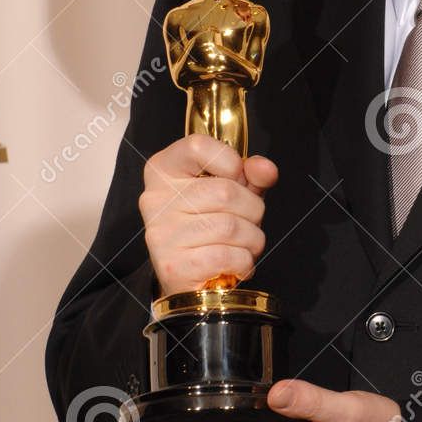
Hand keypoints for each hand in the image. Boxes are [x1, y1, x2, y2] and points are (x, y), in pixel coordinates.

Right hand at [140, 134, 278, 296]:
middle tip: (248, 220)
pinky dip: (243, 261)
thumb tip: (265, 169)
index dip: (230, 161)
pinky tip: (235, 262)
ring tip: (244, 244)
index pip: (198, 146)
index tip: (237, 177)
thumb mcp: (232, 190)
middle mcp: (156, 198)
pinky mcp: (174, 266)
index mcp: (164, 169)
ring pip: (231, 227)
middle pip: (225, 192)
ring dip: (252, 239)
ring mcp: (162, 233)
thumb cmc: (208, 225)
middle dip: (252, 209)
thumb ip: (250, 174)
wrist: (188, 275)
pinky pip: (227, 256)